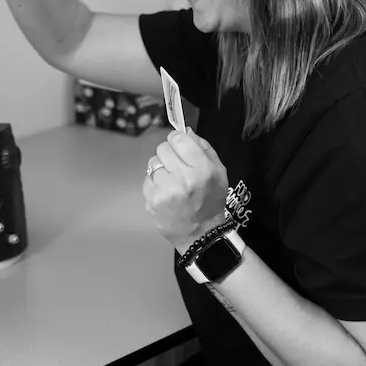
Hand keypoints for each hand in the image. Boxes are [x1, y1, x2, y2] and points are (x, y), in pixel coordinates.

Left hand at [143, 129, 229, 251]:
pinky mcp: (152, 200)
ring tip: (171, 181)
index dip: (178, 140)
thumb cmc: (211, 200)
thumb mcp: (218, 171)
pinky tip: (165, 192)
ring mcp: (165, 190)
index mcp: (202, 168)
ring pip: (153, 162)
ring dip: (161, 169)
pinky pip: (147, 179)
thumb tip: (185, 130)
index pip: (178, 138)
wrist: (201, 234)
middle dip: (169, 154)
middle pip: (162, 148)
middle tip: (176, 167)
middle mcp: (183, 177)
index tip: (180, 148)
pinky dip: (154, 183)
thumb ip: (203, 148)